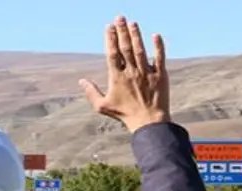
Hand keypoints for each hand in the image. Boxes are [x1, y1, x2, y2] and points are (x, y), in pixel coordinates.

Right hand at [79, 16, 170, 132]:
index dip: (110, 39)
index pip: (113, 53)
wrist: (148, 121)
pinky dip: (158, 46)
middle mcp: (132, 72)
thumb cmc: (124, 115)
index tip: (109, 27)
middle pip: (126, 47)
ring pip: (140, 49)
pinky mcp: (160, 75)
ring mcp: (147, 72)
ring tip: (133, 23)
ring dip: (136, 35)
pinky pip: (160, 57)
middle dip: (122, 31)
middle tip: (120, 18)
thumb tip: (81, 81)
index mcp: (117, 78)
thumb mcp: (102, 106)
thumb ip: (91, 92)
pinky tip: (155, 35)